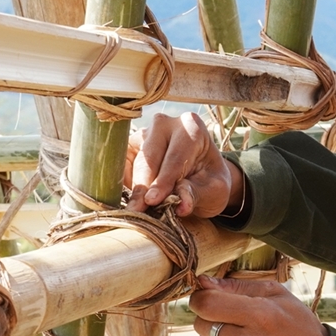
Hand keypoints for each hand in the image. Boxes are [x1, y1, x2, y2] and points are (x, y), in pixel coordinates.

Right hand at [124, 111, 239, 215]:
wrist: (201, 176)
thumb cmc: (210, 180)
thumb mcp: (215, 189)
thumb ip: (198, 194)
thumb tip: (181, 204)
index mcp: (191, 126)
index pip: (175, 157)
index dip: (163, 181)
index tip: (153, 201)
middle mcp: (164, 124)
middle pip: (149, 157)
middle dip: (143, 186)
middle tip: (138, 210)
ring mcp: (143, 134)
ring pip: (132, 162)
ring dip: (132, 187)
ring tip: (135, 210)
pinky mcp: (129, 147)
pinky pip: (120, 166)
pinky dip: (124, 185)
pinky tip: (133, 201)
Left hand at [190, 275, 329, 335]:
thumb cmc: (297, 326)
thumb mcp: (278, 296)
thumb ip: (239, 286)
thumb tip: (203, 282)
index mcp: (261, 315)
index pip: (207, 304)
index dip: (200, 298)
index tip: (206, 298)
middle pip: (201, 325)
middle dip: (208, 317)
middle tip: (228, 318)